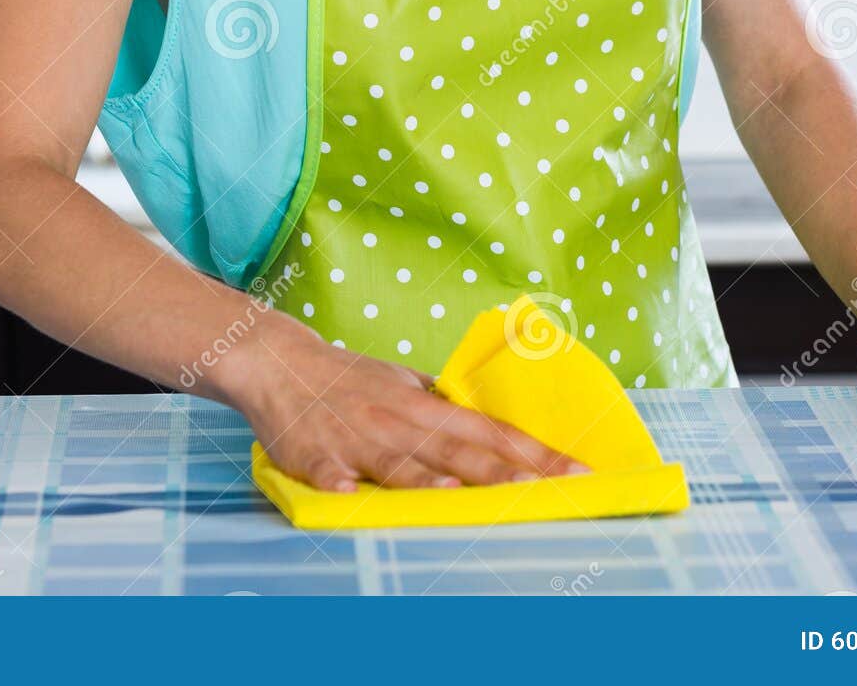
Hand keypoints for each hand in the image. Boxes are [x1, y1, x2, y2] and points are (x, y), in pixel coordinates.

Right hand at [233, 311, 588, 492]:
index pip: (490, 430)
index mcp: (423, 406)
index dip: (534, 452)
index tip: (577, 471)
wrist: (280, 362)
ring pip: (397, 461)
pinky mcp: (312, 454)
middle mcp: (398, 421)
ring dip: (425, 476)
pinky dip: (338, 484)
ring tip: (456, 492)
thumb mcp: (402, 385)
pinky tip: (347, 495)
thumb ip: (443, 407)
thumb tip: (490, 425)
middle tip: (544, 489)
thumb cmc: (348, 380)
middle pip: (456, 448)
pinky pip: (326, 471)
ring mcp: (356, 439)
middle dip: (502, 471)